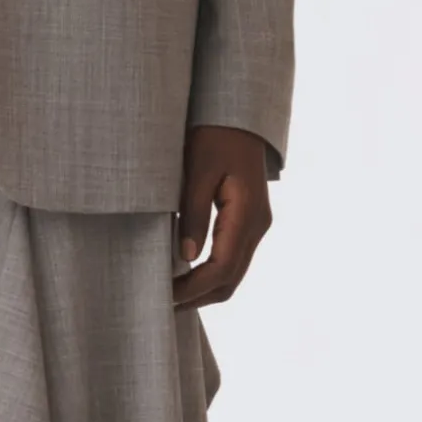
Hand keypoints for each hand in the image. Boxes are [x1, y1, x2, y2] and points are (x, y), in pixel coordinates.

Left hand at [172, 124, 271, 309]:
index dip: (193, 288)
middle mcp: (258, 226)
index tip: (165, 297)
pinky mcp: (250, 220)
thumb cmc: (214, 137)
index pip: (221, 268)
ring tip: (173, 296)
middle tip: (163, 305)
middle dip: (198, 297)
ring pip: (235, 272)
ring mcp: (257, 224)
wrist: (238, 116)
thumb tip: (185, 258)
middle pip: (231, 279)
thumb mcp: (197, 171)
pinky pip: (234, 257)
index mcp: (247, 215)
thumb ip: (193, 214)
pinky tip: (189, 274)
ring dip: (206, 288)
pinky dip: (214, 273)